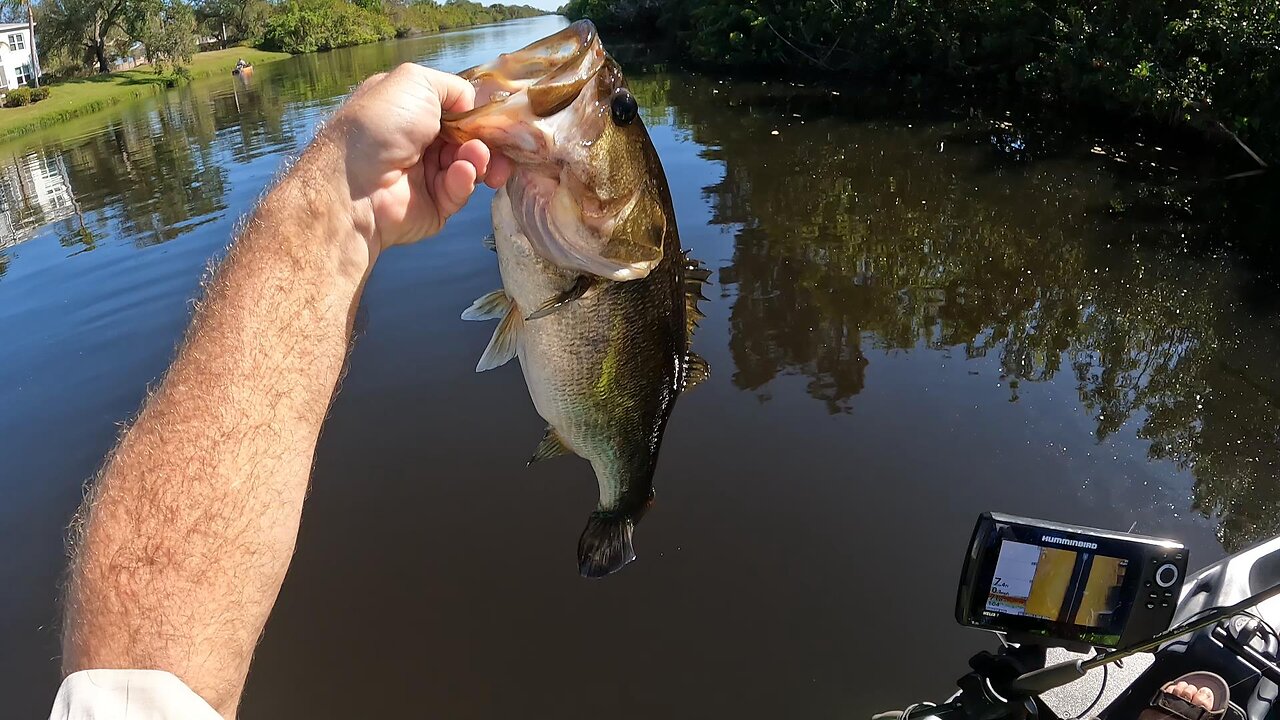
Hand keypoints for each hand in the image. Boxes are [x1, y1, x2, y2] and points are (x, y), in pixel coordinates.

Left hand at [317, 63, 512, 255]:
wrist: (354, 185)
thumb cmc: (381, 126)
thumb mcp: (416, 83)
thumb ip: (453, 87)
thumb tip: (472, 104)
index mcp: (410, 112)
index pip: (455, 111)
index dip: (478, 114)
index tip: (497, 117)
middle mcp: (418, 142)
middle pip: (468, 139)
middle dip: (487, 139)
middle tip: (501, 144)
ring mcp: (425, 175)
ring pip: (470, 166)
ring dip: (479, 158)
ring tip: (477, 157)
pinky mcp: (434, 206)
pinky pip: (459, 191)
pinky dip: (464, 180)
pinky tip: (462, 172)